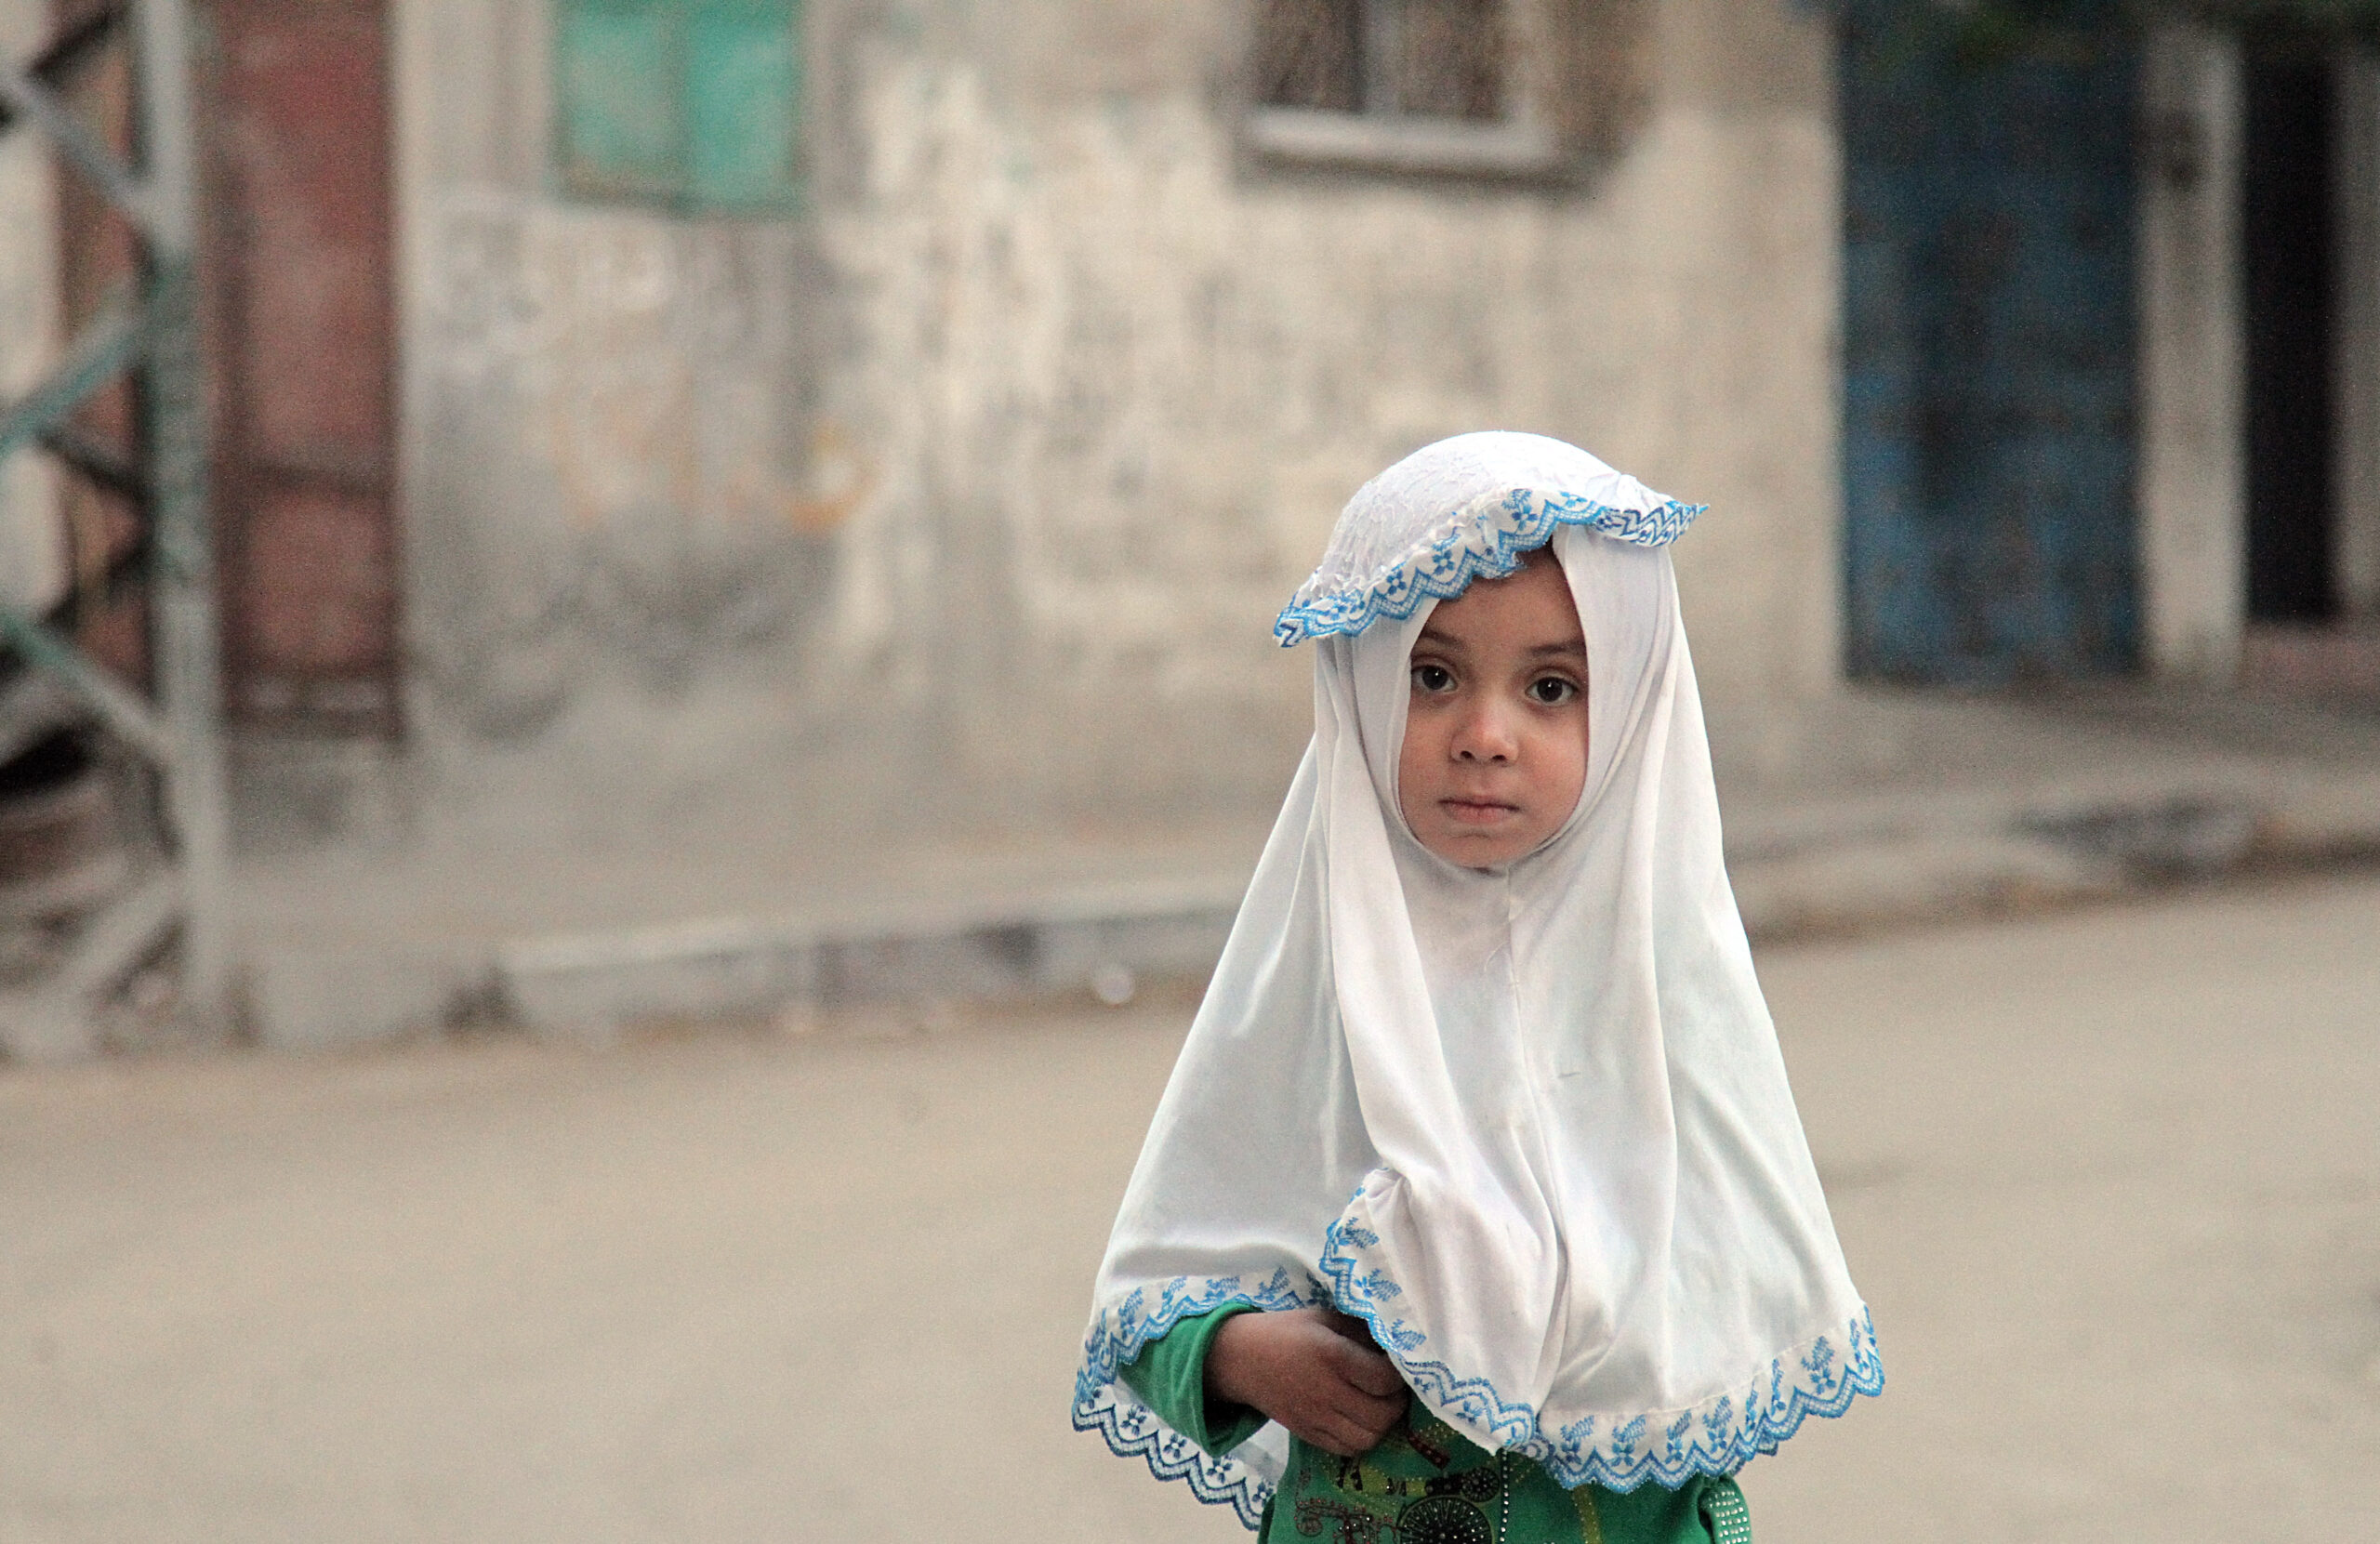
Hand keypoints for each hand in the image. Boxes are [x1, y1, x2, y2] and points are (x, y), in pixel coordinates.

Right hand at [1206, 1307, 1408, 1455]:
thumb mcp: (1325, 1318)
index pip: (1384, 1380)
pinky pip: (1346, 1450)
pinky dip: (1361, 1439)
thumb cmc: (1287, 1331)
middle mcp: (1326, 1391)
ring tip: (1378, 1406)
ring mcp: (1316, 1418)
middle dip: (1396, 1403)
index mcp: (1332, 1356)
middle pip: (1381, 1416)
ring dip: (1381, 1425)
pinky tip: (1358, 1420)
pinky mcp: (1307, 1434)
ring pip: (1367, 1439)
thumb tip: (1395, 1344)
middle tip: (1391, 1389)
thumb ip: (1360, 1330)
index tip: (1395, 1366)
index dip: (1399, 1376)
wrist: (1241, 1359)